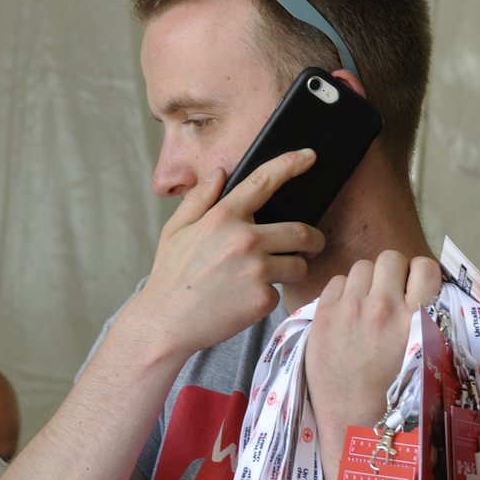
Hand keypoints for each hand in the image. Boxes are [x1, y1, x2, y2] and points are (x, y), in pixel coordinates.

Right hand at [131, 148, 325, 359]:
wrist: (166, 323)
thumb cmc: (170, 277)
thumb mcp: (175, 230)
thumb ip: (200, 199)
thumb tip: (219, 172)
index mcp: (223, 217)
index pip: (264, 181)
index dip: (291, 164)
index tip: (310, 156)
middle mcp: (244, 239)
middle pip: (301, 231)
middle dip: (314, 239)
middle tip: (312, 244)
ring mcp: (256, 270)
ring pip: (299, 265)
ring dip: (295, 269)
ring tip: (276, 276)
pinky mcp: (262, 299)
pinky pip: (280, 292)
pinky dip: (269, 296)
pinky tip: (247, 300)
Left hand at [305, 251, 441, 435]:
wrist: (354, 422)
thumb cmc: (395, 395)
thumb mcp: (423, 355)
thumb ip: (425, 319)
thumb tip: (425, 291)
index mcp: (413, 320)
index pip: (425, 267)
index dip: (421, 274)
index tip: (416, 287)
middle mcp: (382, 309)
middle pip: (391, 258)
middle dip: (393, 273)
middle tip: (390, 294)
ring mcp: (349, 310)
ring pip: (362, 267)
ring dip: (367, 281)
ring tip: (366, 304)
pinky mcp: (323, 316)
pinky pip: (336, 282)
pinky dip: (343, 293)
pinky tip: (346, 314)